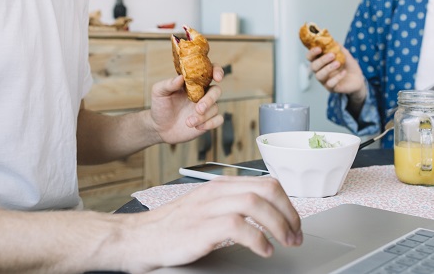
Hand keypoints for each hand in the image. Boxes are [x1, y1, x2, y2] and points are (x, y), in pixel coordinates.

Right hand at [122, 177, 301, 271]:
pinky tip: (263, 250)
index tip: (294, 223)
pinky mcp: (202, 227)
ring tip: (285, 242)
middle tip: (295, 234)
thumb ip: (230, 206)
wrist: (138, 238)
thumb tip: (264, 215)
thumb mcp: (205, 208)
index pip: (266, 183)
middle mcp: (217, 191)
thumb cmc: (172, 228)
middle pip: (267, 189)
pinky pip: (239, 226)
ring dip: (278, 224)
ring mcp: (209, 207)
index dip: (287, 203)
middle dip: (288, 212)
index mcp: (221, 185)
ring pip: (256, 203)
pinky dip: (257, 239)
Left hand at [149, 65, 224, 143]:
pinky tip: (197, 127)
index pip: (209, 71)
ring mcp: (206, 107)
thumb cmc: (160, 106)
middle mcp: (202, 93)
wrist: (159, 128)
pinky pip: (219, 120)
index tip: (217, 77)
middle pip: (216, 91)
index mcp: (193, 82)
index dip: (217, 71)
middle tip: (199, 108)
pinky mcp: (207, 120)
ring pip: (215, 108)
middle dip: (209, 99)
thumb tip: (181, 77)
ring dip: (203, 116)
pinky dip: (211, 123)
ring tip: (188, 122)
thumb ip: (168, 84)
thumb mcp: (159, 92)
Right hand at [307, 47, 364, 97]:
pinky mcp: (331, 88)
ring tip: (338, 63)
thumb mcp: (345, 55)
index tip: (319, 48)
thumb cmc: (349, 66)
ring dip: (328, 68)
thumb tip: (333, 40)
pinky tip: (344, 72)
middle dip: (322, 60)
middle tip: (332, 55)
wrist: (358, 78)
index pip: (310, 57)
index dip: (312, 53)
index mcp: (321, 62)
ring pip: (319, 76)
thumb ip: (339, 48)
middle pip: (313, 66)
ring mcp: (324, 80)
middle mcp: (320, 71)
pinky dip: (337, 77)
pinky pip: (329, 84)